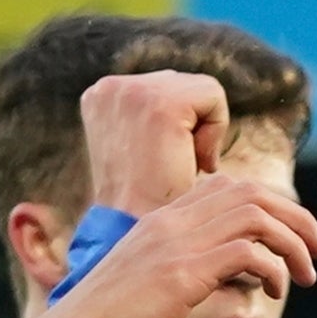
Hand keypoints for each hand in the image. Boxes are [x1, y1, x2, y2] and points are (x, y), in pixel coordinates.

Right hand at [31, 175, 316, 317]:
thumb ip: (173, 274)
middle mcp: (168, 223)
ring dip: (294, 242)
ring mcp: (173, 245)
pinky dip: (273, 268)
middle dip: (296, 216)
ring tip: (308, 275)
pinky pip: (247, 252)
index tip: (291, 236)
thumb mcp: (140, 290)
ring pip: (256, 214)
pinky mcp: (180, 276)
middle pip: (250, 191)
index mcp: (158, 222)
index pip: (225, 185)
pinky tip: (274, 293)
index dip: (269, 203)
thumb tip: (207, 281)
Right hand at [80, 71, 226, 215]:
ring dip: (204, 132)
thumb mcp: (141, 147)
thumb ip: (155, 114)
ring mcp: (132, 92)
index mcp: (101, 94)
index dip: (179, 127)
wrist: (138, 232)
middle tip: (174, 168)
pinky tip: (194, 163)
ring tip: (181, 166)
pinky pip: (213, 98)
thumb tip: (198, 94)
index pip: (166, 87)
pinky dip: (215, 133)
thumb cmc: (146, 201)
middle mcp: (110, 86)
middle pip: (185, 84)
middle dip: (192, 127)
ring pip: (202, 91)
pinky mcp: (160, 104)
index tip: (165, 162)